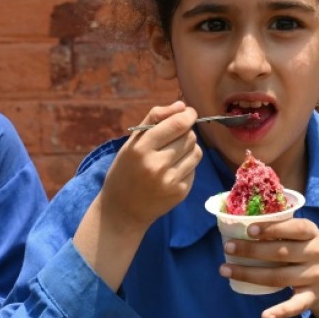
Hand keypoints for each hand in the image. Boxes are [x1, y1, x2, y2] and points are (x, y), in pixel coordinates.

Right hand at [99, 101, 201, 230]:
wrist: (122, 211)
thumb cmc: (124, 171)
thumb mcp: (131, 143)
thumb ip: (154, 119)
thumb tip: (182, 106)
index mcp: (141, 149)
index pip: (177, 125)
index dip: (188, 115)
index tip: (189, 113)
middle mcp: (156, 165)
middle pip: (190, 137)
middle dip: (186, 132)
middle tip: (175, 137)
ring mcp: (170, 181)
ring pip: (196, 152)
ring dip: (189, 148)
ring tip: (173, 154)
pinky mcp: (180, 193)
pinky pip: (194, 169)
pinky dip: (186, 165)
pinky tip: (171, 171)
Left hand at [219, 218, 318, 317]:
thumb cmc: (304, 251)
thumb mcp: (299, 236)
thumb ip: (278, 229)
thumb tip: (239, 224)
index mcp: (312, 233)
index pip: (294, 228)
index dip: (271, 229)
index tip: (249, 230)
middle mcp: (316, 253)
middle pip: (280, 253)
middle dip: (251, 251)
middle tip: (227, 247)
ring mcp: (315, 276)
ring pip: (278, 277)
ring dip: (249, 274)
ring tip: (225, 270)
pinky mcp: (312, 297)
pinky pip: (295, 305)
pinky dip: (280, 312)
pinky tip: (264, 317)